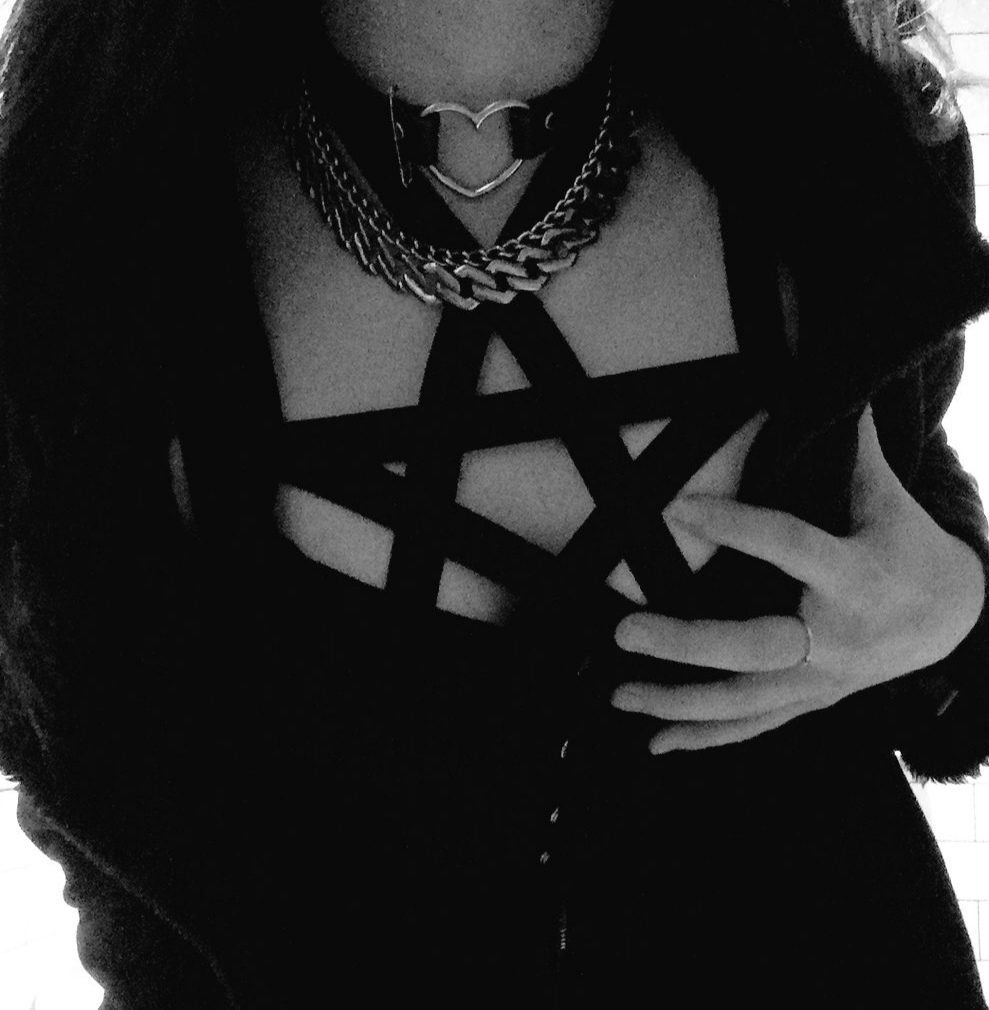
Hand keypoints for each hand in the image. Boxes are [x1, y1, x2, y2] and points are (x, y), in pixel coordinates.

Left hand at [611, 408, 985, 754]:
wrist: (953, 621)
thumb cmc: (907, 550)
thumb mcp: (888, 503)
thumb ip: (852, 456)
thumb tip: (834, 389)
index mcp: (855, 577)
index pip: (789, 548)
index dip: (736, 527)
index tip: (676, 506)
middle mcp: (835, 639)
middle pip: (756, 648)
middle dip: (687, 644)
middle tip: (623, 630)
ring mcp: (821, 682)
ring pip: (744, 702)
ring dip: (677, 702)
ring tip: (617, 694)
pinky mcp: (810, 703)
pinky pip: (752, 726)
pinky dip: (704, 738)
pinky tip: (653, 744)